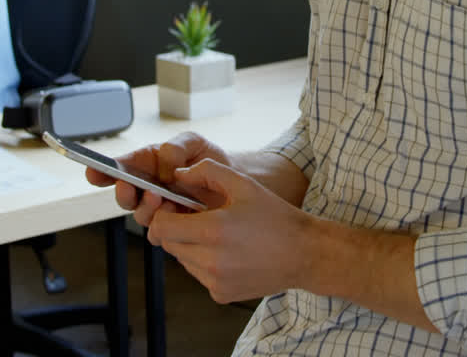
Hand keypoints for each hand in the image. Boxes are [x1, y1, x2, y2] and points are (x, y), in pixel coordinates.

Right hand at [84, 131, 229, 226]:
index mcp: (148, 164)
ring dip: (145, 208)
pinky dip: (163, 226)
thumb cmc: (211, 161)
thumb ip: (178, 145)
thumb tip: (165, 158)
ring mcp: (160, 208)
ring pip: (140, 214)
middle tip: (129, 186)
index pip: (120, 167)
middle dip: (123, 192)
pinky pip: (160, 232)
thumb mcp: (196, 143)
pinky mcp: (173, 227)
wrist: (235, 184)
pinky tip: (174, 216)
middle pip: (124, 195)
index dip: (103, 170)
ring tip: (159, 198)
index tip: (94, 171)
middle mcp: (149, 187)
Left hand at [146, 158, 313, 303]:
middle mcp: (211, 261)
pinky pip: (197, 274)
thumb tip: (178, 174)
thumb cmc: (276, 217)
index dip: (163, 213)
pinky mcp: (220, 294)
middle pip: (168, 243)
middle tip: (197, 217)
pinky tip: (228, 252)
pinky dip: (204, 262)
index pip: (161, 226)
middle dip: (175, 228)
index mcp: (214, 231)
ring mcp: (214, 281)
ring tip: (218, 235)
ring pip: (181, 259)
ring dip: (190, 245)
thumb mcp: (244, 184)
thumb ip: (207, 172)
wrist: (304, 254)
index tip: (176, 206)